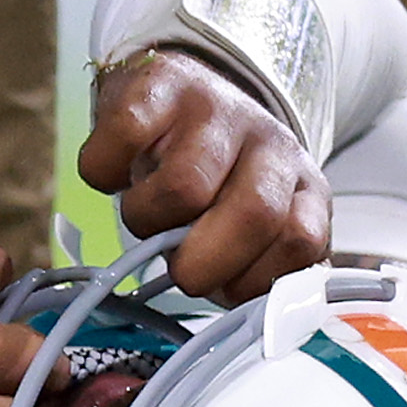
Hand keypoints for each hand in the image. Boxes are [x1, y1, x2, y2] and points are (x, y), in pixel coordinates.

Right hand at [77, 49, 330, 306]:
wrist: (181, 92)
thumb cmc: (210, 180)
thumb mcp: (248, 227)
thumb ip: (259, 267)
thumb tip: (254, 319)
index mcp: (300, 184)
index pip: (300, 242)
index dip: (253, 279)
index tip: (223, 284)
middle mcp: (268, 140)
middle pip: (253, 213)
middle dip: (201, 262)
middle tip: (176, 263)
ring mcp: (215, 109)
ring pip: (184, 186)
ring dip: (147, 218)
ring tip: (146, 213)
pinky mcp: (156, 86)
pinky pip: (124, 138)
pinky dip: (106, 172)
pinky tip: (116, 174)